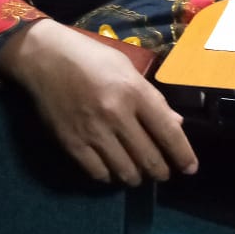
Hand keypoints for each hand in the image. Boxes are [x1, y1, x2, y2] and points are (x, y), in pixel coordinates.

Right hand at [0, 18, 197, 185]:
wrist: (44, 57)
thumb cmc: (90, 56)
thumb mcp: (126, 67)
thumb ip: (151, 98)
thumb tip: (174, 124)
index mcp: (133, 91)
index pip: (168, 132)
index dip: (183, 155)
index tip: (190, 169)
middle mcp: (116, 114)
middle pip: (149, 158)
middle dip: (161, 171)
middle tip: (163, 171)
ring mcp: (93, 131)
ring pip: (126, 172)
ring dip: (137, 176)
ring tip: (138, 172)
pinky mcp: (72, 143)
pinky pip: (99, 174)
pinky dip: (110, 176)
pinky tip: (113, 168)